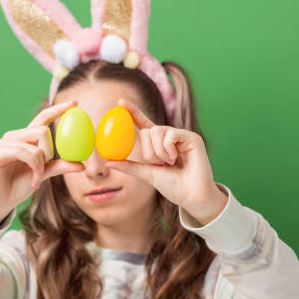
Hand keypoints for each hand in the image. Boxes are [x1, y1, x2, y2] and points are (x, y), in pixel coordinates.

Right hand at [0, 100, 85, 225]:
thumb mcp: (44, 174)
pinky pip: (25, 153)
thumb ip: (60, 166)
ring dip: (41, 165)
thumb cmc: (19, 185)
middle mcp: (14, 136)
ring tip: (36, 179)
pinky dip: (34, 168)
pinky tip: (34, 181)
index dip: (58, 109)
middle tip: (44, 170)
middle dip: (49, 152)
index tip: (75, 103)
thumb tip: (82, 165)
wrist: (1, 202)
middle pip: (43, 130)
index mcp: (26, 138)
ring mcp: (4, 142)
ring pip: (36, 144)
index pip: (43, 118)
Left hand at [105, 98, 226, 222]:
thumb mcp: (147, 174)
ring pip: (157, 131)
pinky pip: (170, 134)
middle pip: (147, 131)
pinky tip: (175, 158)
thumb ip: (129, 166)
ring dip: (158, 152)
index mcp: (158, 144)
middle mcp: (169, 137)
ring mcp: (181, 136)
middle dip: (149, 151)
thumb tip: (108, 162)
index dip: (132, 112)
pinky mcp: (191, 137)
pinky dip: (168, 148)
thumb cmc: (172, 186)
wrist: (191, 196)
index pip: (143, 123)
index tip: (120, 102)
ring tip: (169, 162)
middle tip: (161, 163)